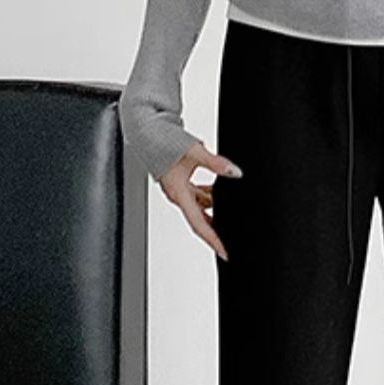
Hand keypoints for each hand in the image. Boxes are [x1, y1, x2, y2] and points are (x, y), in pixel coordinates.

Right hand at [158, 140, 239, 259]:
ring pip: (200, 207)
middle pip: (200, 220)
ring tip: (231, 213)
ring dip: (214, 210)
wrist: (148, 133)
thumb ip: (217, 163)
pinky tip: (219, 192)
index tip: (224, 251)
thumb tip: (235, 172)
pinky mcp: (180, 183)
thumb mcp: (196, 152)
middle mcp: (178, 196)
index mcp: (179, 194)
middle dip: (216, 230)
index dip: (213, 240)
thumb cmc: (164, 142)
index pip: (199, 224)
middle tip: (232, 238)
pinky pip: (197, 196)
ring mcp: (179, 191)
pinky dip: (209, 196)